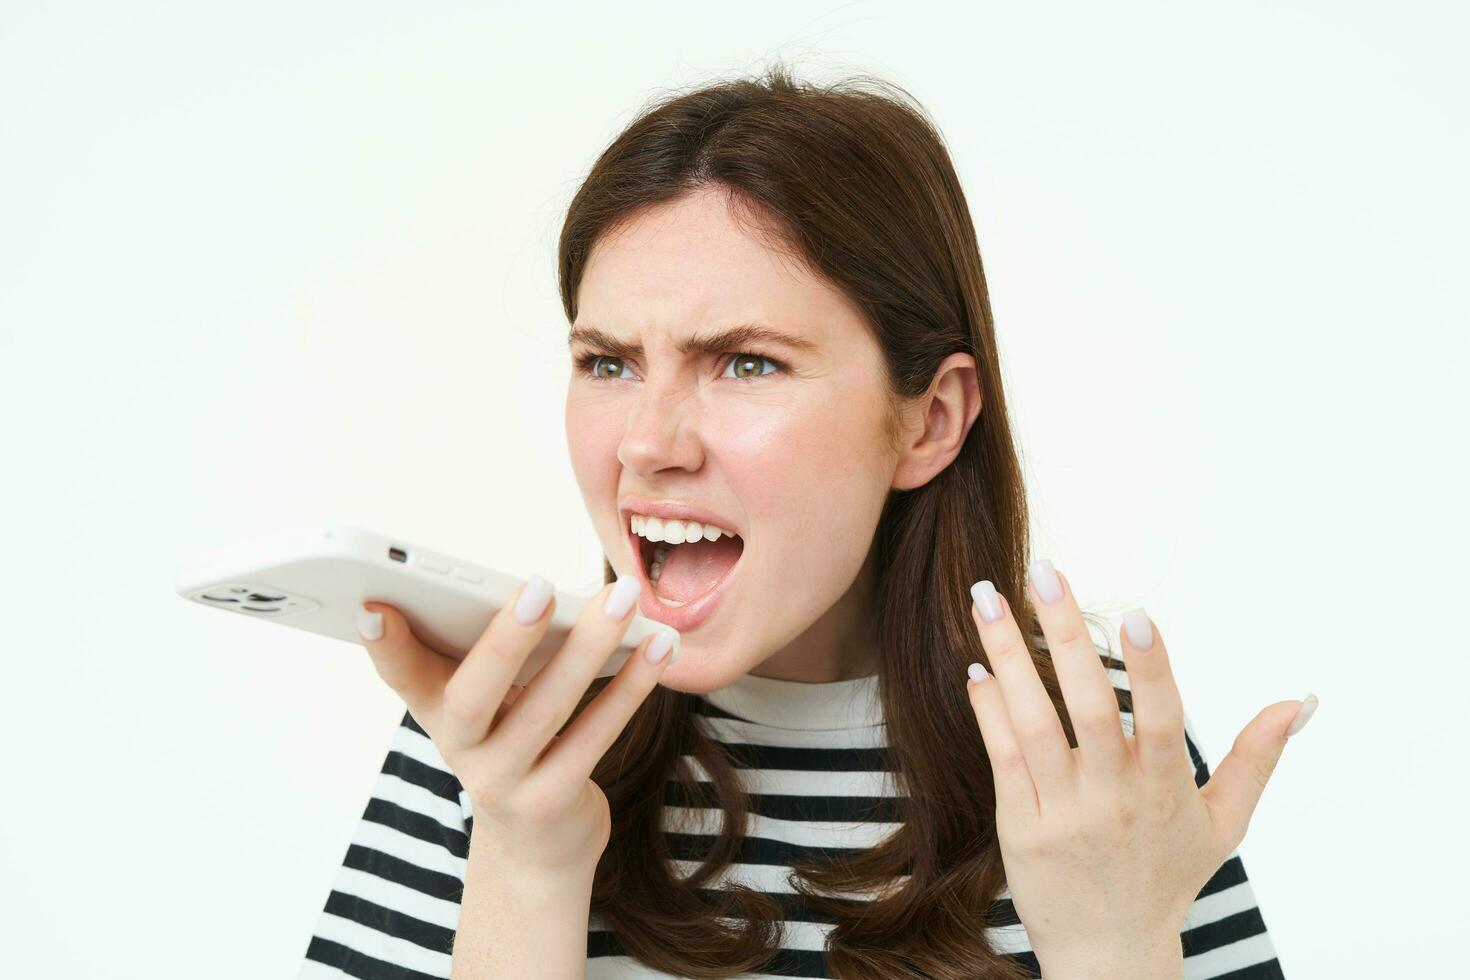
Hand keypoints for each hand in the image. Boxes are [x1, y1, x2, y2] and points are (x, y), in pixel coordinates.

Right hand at [355, 574, 677, 875]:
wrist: (537, 846)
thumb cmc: (515, 745)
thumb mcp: (488, 704)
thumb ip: (492, 651)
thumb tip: (539, 587)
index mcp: (435, 710)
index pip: (401, 675)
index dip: (385, 645)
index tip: (377, 605)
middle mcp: (459, 750)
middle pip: (474, 693)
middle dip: (506, 639)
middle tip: (541, 585)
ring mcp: (502, 783)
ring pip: (546, 710)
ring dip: (590, 648)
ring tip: (623, 598)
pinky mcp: (550, 803)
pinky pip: (594, 737)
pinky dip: (630, 688)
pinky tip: (657, 647)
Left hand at [963, 560, 1315, 973]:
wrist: (1109, 953)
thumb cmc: (1166, 877)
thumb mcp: (1224, 824)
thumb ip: (1256, 759)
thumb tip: (1300, 701)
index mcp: (1166, 789)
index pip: (1161, 719)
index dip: (1151, 668)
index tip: (1136, 614)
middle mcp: (1114, 797)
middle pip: (1088, 707)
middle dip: (1064, 636)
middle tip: (1042, 572)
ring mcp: (1063, 811)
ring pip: (1033, 724)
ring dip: (1008, 657)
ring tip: (985, 599)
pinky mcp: (1021, 826)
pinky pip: (1002, 758)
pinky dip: (989, 710)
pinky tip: (977, 666)